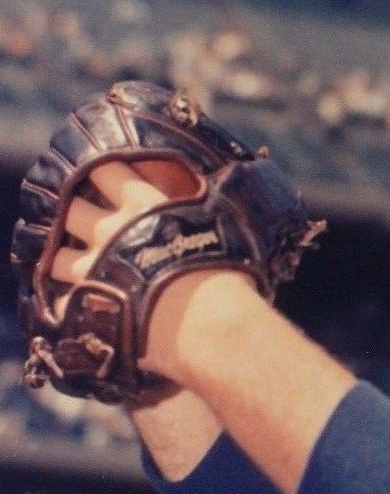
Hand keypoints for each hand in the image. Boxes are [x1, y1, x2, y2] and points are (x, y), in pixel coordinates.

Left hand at [50, 160, 257, 385]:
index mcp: (141, 204)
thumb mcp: (224, 220)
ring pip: (57, 257)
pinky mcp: (87, 307)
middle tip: (80, 215)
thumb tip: (228, 180)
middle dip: (71, 209)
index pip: (105, 170)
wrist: (209, 325)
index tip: (97, 171)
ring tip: (73, 264)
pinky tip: (79, 307)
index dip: (99, 168)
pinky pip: (63, 304)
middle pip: (70, 208)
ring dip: (63, 258)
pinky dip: (69, 304)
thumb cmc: (225, 270)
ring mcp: (92, 270)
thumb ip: (212, 199)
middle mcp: (109, 231)